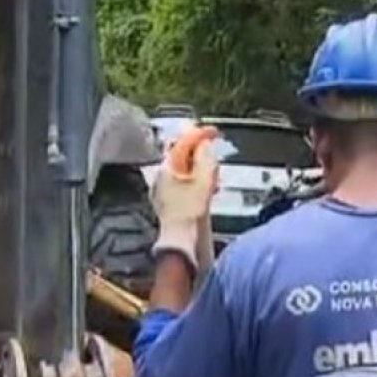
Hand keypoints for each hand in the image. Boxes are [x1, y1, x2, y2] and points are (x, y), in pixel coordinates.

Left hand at [151, 125, 219, 269]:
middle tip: (213, 149)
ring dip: (200, 168)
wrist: (181, 244)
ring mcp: (164, 192)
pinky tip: (207, 188)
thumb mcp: (203, 181)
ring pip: (183, 171)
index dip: (200, 134)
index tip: (213, 132)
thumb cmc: (188, 216)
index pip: (183, 142)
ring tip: (214, 171)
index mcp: (167, 168)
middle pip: (181, 156)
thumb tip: (205, 145)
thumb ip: (205, 160)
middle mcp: (161, 178)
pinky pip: (184, 185)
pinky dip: (197, 181)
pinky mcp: (170, 204)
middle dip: (199, 152)